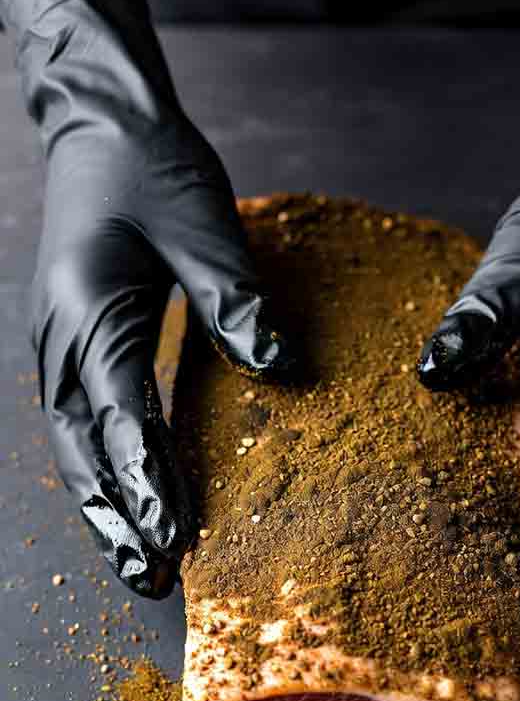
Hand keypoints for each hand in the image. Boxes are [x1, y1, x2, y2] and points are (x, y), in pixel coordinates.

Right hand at [1, 0, 293, 596]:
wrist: (102, 124)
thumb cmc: (148, 164)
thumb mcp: (200, 223)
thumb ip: (231, 300)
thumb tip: (276, 367)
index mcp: (88, 308)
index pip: (118, 409)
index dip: (146, 476)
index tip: (175, 531)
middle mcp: (63, 338)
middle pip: (82, 449)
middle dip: (115, 517)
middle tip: (151, 576)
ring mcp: (63, 344)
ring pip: (78, 446)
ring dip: (106, 506)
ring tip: (140, 563)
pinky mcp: (81, 342)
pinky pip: (91, 421)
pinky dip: (110, 469)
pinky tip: (137, 499)